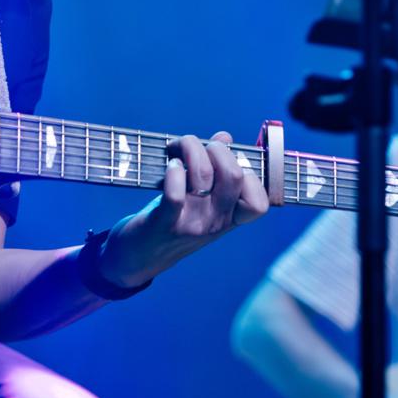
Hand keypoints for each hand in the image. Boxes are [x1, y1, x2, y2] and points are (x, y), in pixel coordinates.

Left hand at [97, 131, 267, 286]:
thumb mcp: (201, 201)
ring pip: (204, 174)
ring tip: (178, 152)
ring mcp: (192, 224)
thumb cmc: (173, 221)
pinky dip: (173, 172)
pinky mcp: (164, 223)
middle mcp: (215, 223)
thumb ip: (216, 170)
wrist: (138, 259)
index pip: (259, 202)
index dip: (249, 175)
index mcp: (229, 219)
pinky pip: (174, 192)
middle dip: (217, 150)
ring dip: (191, 151)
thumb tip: (225, 138)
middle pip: (234, 175)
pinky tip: (169, 166)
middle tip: (199, 150)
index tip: (228, 165)